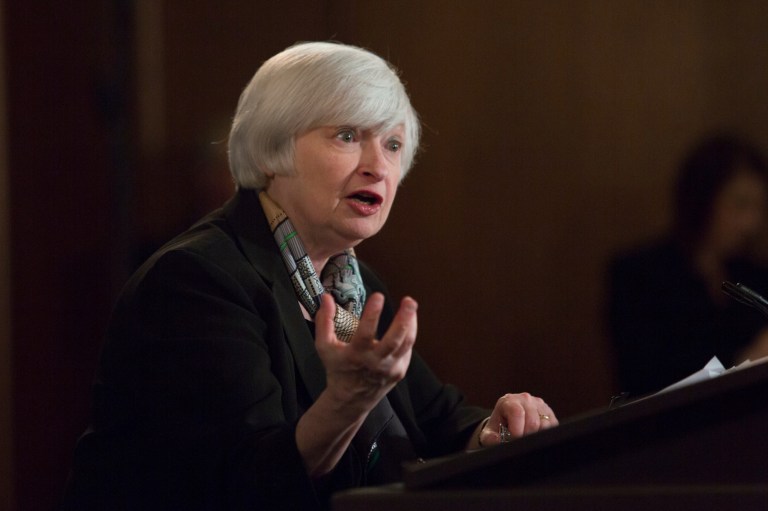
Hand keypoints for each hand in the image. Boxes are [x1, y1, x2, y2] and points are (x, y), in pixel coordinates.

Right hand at [314, 292, 417, 415]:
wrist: (351, 399)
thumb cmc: (337, 368)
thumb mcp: (324, 346)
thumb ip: (324, 321)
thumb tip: (326, 297)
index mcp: (356, 355)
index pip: (365, 332)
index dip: (372, 314)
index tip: (378, 296)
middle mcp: (376, 362)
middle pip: (394, 340)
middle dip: (404, 319)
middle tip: (409, 301)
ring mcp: (390, 368)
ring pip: (406, 344)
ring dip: (411, 323)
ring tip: (411, 305)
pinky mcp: (400, 371)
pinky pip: (407, 350)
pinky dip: (408, 334)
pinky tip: (408, 321)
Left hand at [478, 393, 557, 446]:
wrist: (507, 422)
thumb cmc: (498, 427)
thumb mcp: (489, 432)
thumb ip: (489, 437)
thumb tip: (496, 440)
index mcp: (509, 401)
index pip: (517, 413)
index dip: (517, 430)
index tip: (514, 439)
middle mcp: (525, 399)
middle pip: (532, 420)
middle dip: (526, 435)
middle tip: (520, 441)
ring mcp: (539, 404)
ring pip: (544, 424)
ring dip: (536, 435)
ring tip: (526, 437)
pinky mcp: (549, 412)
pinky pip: (552, 426)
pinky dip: (544, 434)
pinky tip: (535, 435)